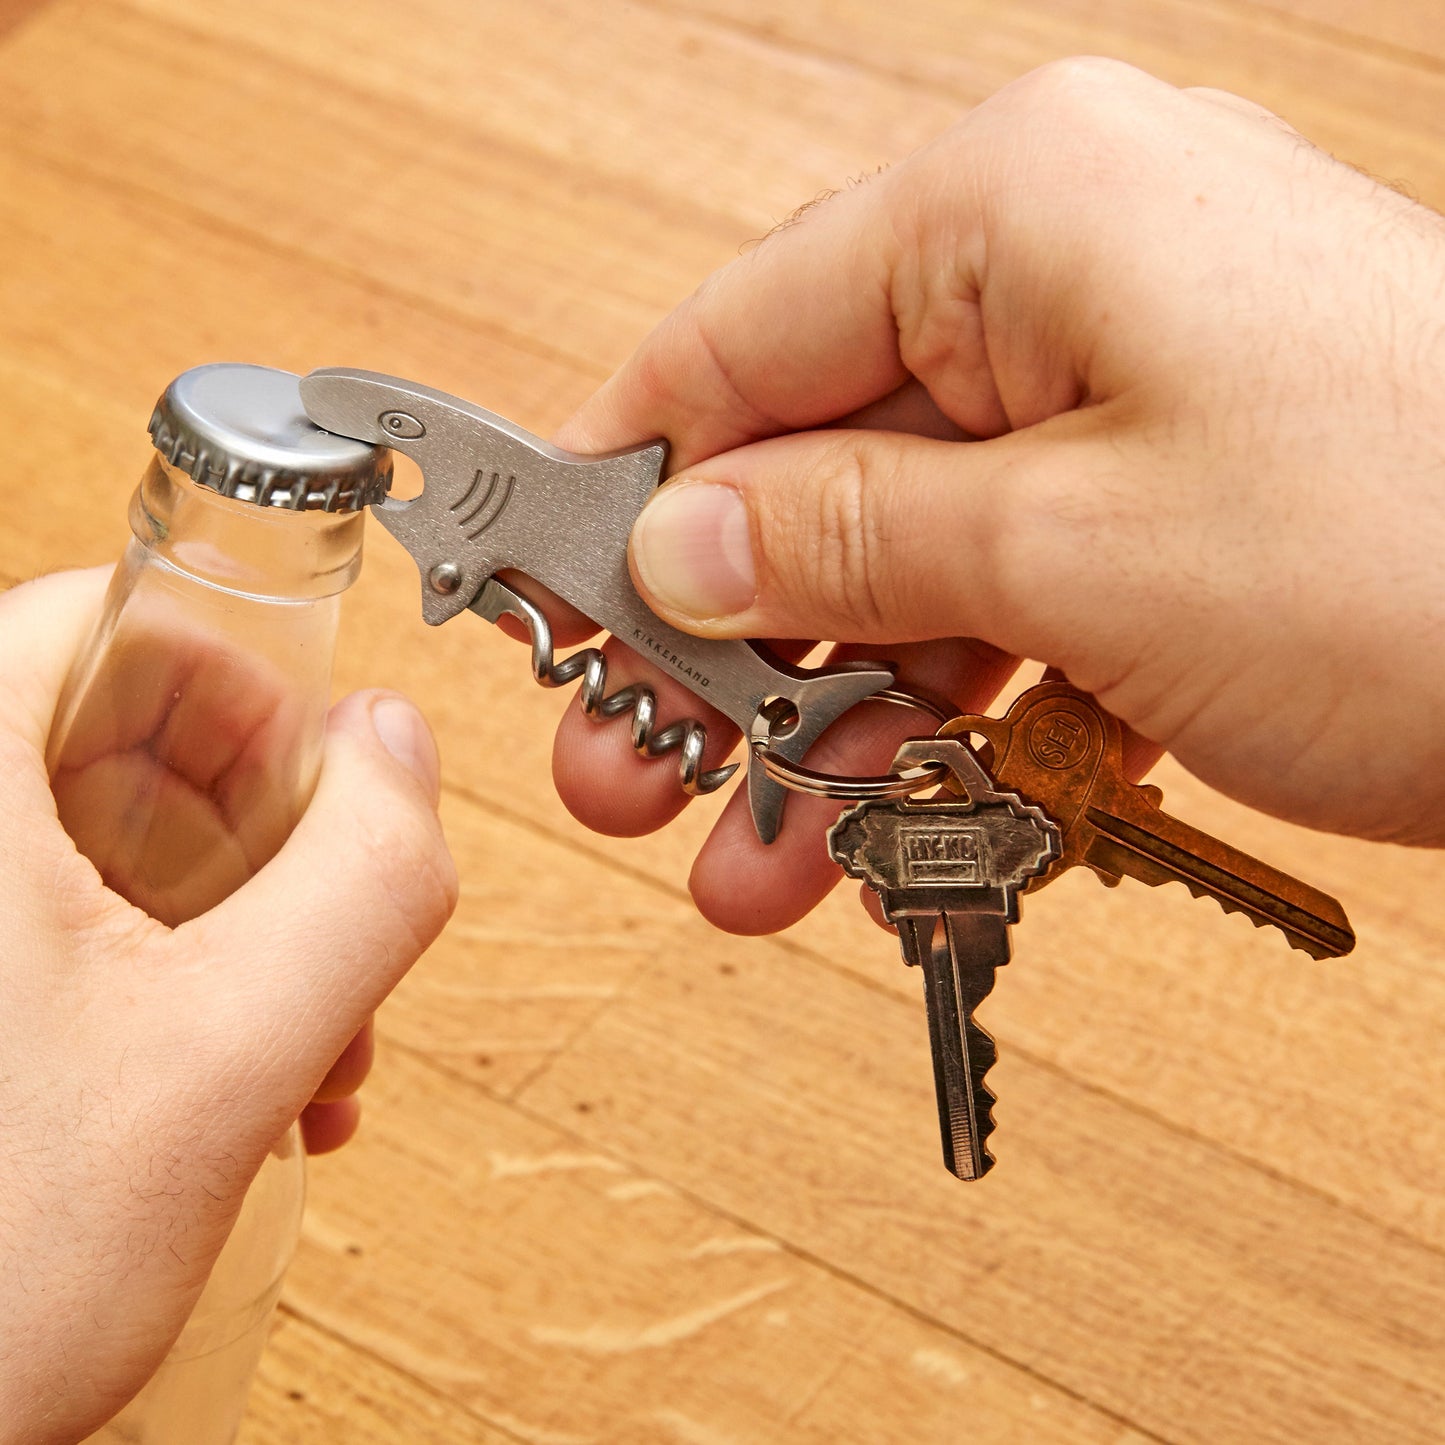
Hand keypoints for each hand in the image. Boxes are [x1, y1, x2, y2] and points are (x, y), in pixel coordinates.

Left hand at [0, 569, 456, 1443]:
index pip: (99, 620)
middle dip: (267, 832)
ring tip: (309, 1038)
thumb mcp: (228, 1059)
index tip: (310, 770)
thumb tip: (398, 751)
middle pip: (124, 733)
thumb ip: (359, 881)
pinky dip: (188, 977)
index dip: (236, 674)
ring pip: (119, 842)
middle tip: (323, 927)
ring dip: (246, 921)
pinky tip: (256, 1077)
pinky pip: (88, 928)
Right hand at [543, 57, 1444, 931]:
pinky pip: (1009, 606)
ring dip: (829, 719)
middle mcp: (1060, 278)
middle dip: (719, 645)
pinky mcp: (1174, 503)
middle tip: (634, 769)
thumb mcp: (1074, 549)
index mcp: (1014, 208)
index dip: (618, 482)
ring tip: (755, 856)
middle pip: (811, 469)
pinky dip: (947, 719)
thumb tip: (681, 551)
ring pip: (908, 563)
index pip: (733, 340)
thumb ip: (844, 536)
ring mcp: (1123, 395)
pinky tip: (883, 828)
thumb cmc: (1433, 553)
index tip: (540, 596)